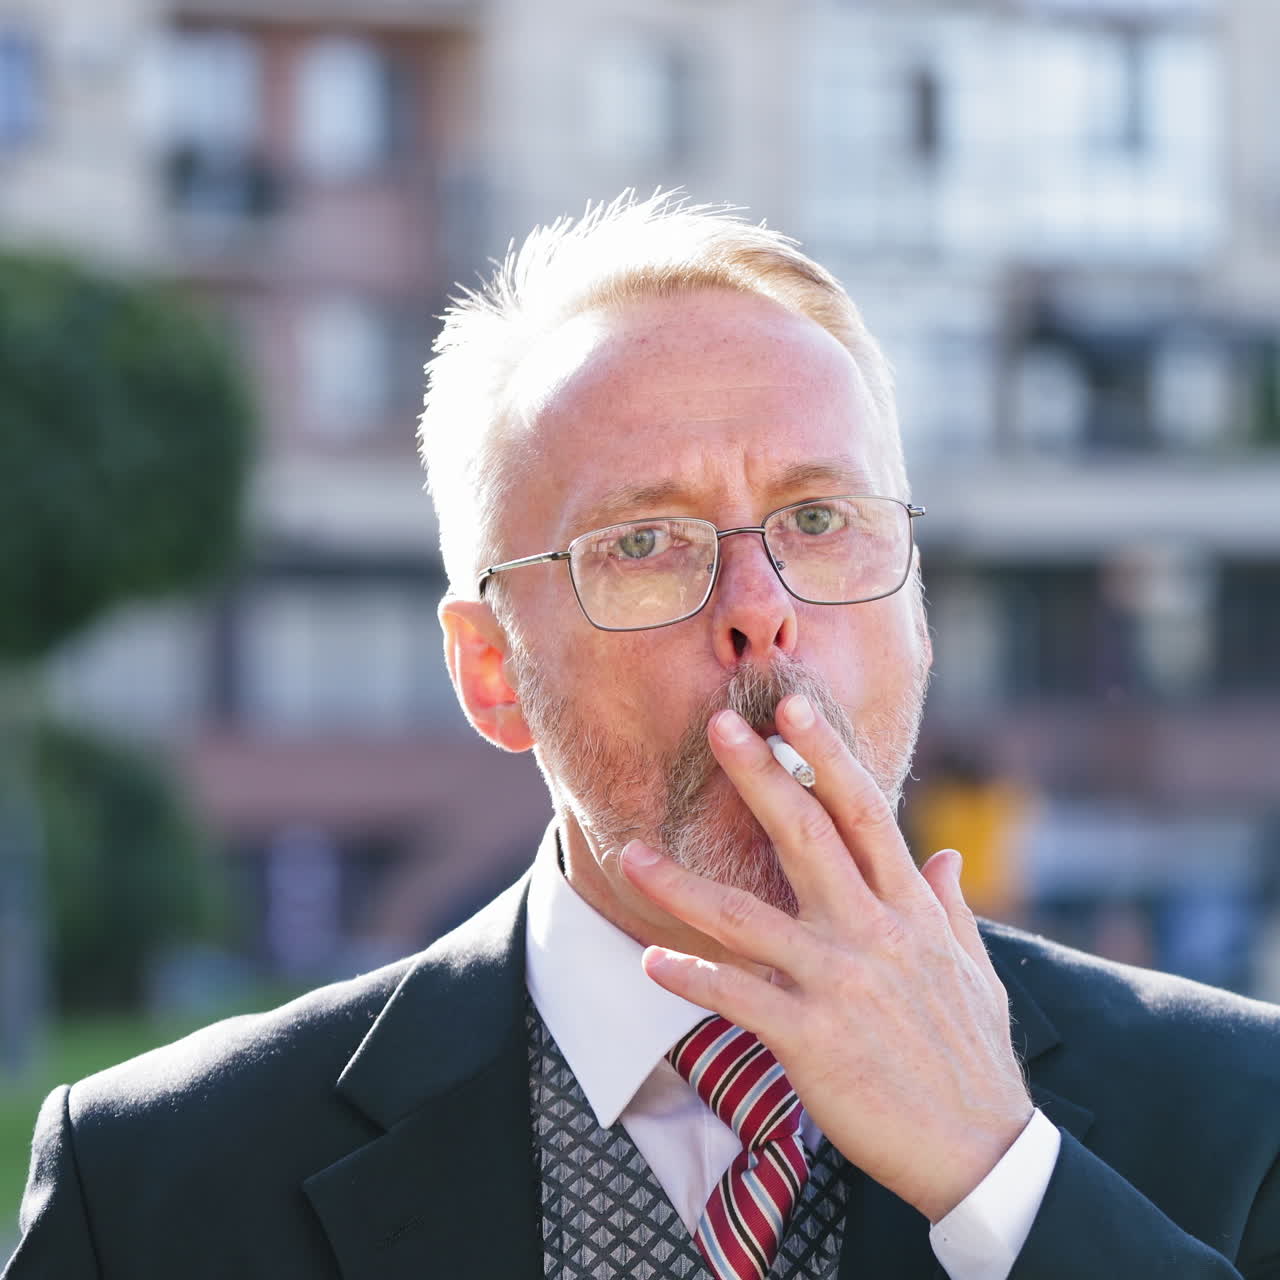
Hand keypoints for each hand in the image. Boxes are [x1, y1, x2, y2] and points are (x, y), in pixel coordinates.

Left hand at [619, 693, 1032, 1222]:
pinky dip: (691, 980)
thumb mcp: (975, 970)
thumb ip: (951, 907)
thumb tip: (947, 855)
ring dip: (681, 886)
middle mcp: (874, 932)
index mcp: (911, 908)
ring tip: (631, 855)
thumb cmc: (973, 1057)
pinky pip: (738, 998)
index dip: (826, 755)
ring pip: (746, 917)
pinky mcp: (812, 1038)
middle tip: (717, 724)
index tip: (792, 708)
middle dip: (759, 776)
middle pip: (807, 835)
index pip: (865, 813)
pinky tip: (649, 963)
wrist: (980, 1152)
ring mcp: (840, 982)